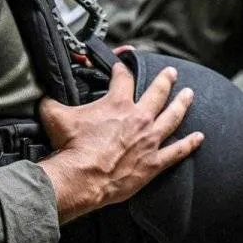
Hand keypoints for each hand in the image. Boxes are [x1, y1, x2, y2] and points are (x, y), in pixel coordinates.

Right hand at [38, 61, 201, 222]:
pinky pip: (177, 151)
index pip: (123, 78)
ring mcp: (149, 139)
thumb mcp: (54, 115)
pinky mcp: (154, 162)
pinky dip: (190, 144)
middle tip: (172, 72)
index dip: (121, 68)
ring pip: (172, 116)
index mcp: (117, 103)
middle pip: (157, 93)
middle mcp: (139, 117)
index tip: (122, 65)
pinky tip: (199, 137)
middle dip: (165, 80)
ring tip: (189, 94)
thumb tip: (43, 93)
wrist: (81, 177)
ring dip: (182, 104)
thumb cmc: (70, 147)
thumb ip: (52, 101)